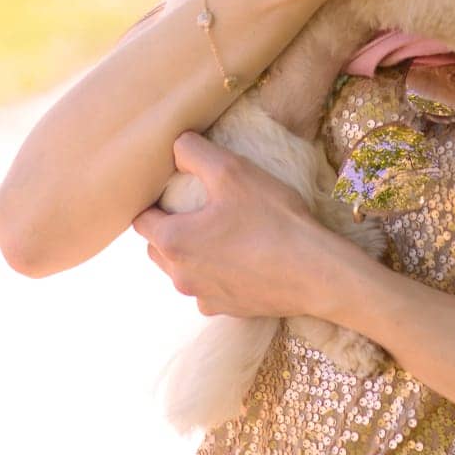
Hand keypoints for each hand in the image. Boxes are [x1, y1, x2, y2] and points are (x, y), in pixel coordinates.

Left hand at [131, 132, 346, 319]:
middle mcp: (179, 275)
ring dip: (191, 252)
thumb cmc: (271, 219)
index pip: (140, 220)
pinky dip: (215, 273)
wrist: (314, 272)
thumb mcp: (232, 170)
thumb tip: (175, 145)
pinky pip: (207, 288)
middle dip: (168, 226)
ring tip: (220, 231)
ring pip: (181, 270)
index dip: (152, 202)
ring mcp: (202, 296)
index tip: (173, 190)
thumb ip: (194, 152)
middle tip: (197, 207)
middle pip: (157, 246)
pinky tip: (241, 258)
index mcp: (173, 241)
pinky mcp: (225, 309)